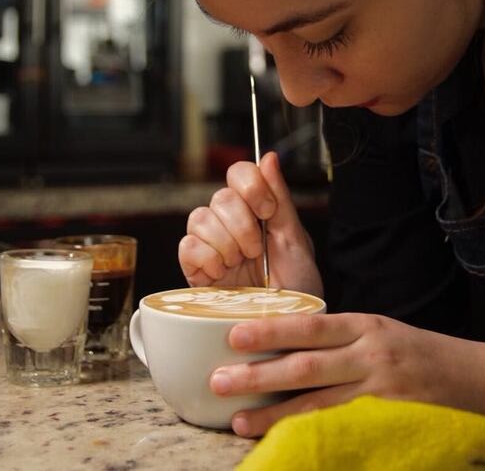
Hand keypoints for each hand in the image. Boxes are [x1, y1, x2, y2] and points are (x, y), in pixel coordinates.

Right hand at [179, 151, 322, 296]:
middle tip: (256, 250)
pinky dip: (207, 259)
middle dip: (243, 226)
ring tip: (239, 265)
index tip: (267, 212)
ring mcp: (210, 245)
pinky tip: (222, 275)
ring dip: (226, 244)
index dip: (251, 187)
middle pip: (219, 197)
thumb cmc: (297, 286)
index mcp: (256, 210)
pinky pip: (188, 247)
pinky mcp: (194, 268)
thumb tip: (269, 157)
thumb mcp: (296, 240)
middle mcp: (230, 223)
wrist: (286, 328)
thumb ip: (281, 198)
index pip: (239, 173)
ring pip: (200, 219)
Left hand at [208, 313, 484, 436]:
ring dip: (274, 414)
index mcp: (367, 326)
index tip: (233, 334)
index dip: (271, 331)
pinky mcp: (393, 422)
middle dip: (258, 373)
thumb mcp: (384, 334)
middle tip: (218, 379)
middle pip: (306, 365)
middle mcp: (372, 354)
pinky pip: (345, 432)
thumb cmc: (425, 356)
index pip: (311, 326)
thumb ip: (342, 341)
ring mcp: (383, 393)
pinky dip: (313, 437)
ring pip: (318, 404)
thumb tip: (286, 348)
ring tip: (238, 420)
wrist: (484, 381)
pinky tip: (288, 445)